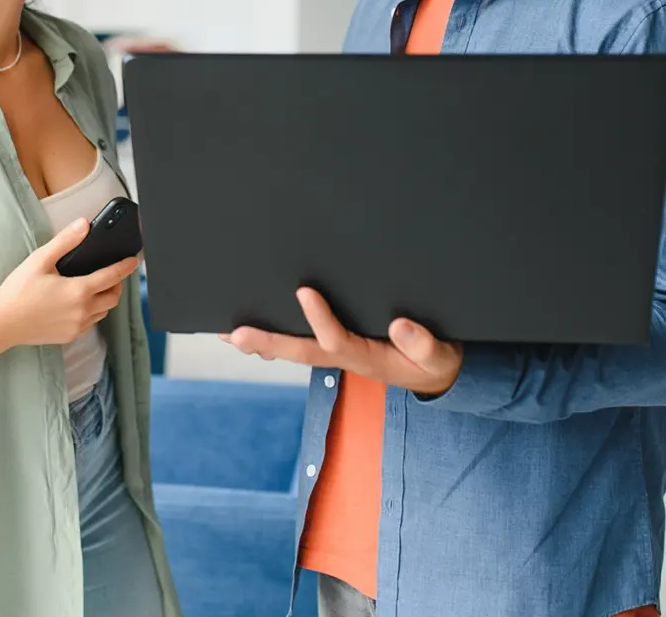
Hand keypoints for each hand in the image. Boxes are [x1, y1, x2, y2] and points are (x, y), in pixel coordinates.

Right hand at [0, 219, 137, 350]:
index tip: (134, 260)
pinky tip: (81, 304)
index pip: (112, 276)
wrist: (1, 323)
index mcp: (79, 291)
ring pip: (104, 312)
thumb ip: (65, 241)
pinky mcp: (69, 337)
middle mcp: (83, 311)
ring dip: (105, 299)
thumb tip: (84, 224)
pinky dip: (93, 312)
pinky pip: (91, 324)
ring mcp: (77, 326)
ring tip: (97, 287)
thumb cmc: (18, 290)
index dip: (125, 266)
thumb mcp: (40, 260)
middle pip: (113, 298)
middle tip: (111, 274)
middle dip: (117, 284)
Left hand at [221, 288, 462, 395]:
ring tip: (226, 331)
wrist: (435, 374)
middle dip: (266, 341)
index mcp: (367, 357)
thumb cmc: (434, 360)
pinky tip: (248, 330)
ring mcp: (336, 352)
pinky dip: (271, 338)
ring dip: (260, 342)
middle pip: (299, 351)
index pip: (336, 339)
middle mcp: (344, 356)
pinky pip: (298, 342)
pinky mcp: (334, 345)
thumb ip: (424, 344)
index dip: (319, 318)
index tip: (304, 292)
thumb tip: (401, 325)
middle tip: (235, 334)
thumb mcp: (439, 356)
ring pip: (292, 348)